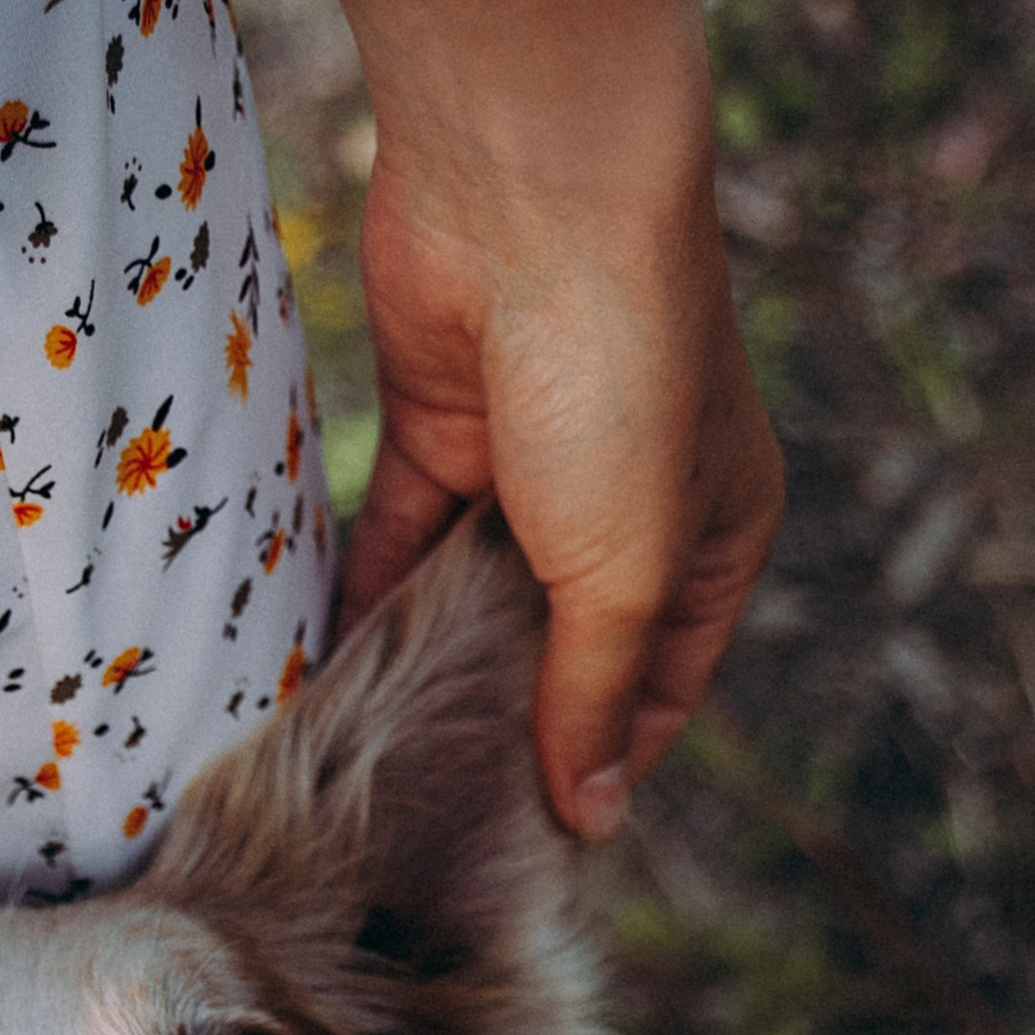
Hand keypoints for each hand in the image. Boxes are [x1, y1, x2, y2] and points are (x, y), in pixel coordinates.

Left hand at [336, 145, 783, 836]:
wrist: (529, 189)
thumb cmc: (619, 374)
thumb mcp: (624, 567)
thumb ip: (594, 694)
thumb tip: (589, 815)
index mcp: (714, 536)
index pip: (661, 685)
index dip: (603, 762)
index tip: (529, 845)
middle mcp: (626, 508)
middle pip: (558, 648)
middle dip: (504, 723)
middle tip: (431, 826)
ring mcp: (526, 469)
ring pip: (468, 600)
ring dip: (426, 669)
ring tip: (369, 770)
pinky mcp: (437, 432)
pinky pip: (395, 546)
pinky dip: (363, 605)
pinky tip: (321, 680)